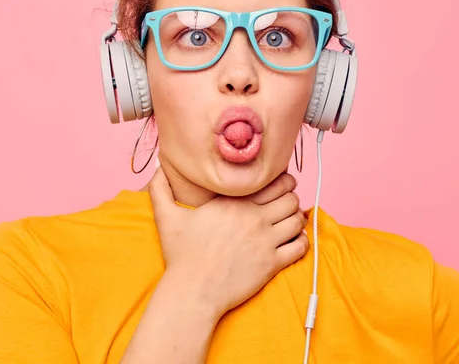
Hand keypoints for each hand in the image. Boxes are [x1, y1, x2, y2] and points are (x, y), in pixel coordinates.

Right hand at [148, 168, 308, 317]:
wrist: (192, 290)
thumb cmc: (181, 255)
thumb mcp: (166, 217)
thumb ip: (160, 189)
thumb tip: (155, 168)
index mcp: (233, 202)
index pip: (273, 181)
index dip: (282, 180)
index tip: (278, 185)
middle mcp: (254, 217)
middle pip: (290, 197)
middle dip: (291, 197)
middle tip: (285, 203)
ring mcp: (265, 240)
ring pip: (298, 219)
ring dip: (297, 218)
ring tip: (289, 221)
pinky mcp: (272, 263)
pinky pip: (300, 246)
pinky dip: (302, 241)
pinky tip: (293, 242)